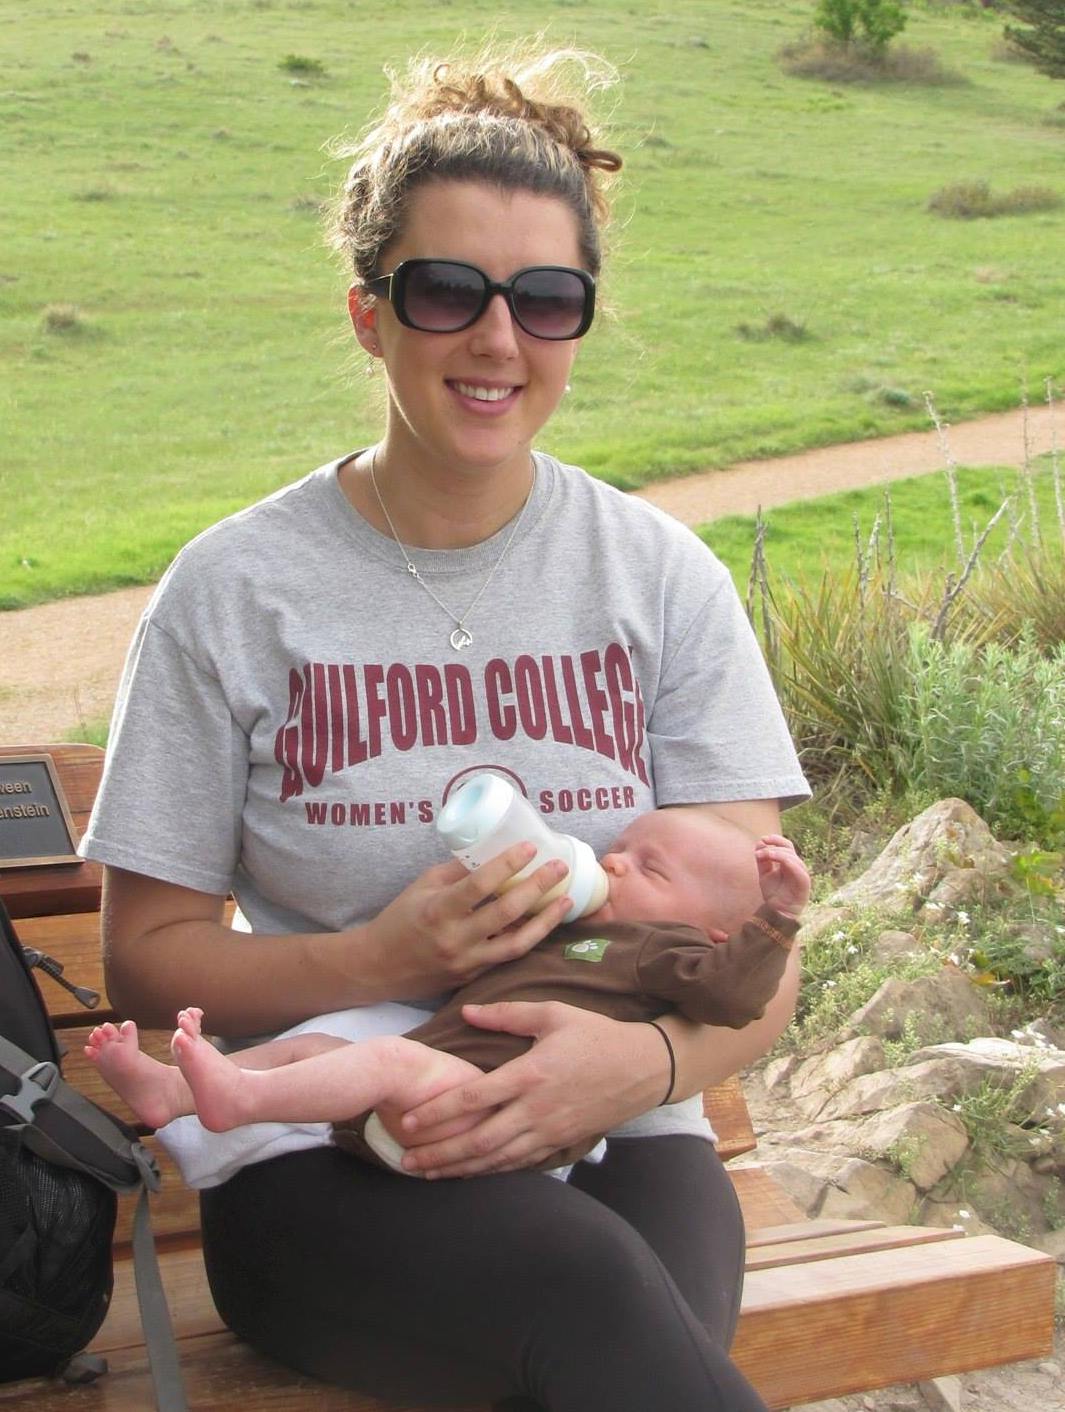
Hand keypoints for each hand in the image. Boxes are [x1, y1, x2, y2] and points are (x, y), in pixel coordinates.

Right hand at [364, 844, 574, 998]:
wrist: (378, 967)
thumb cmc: (400, 919)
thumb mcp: (423, 886)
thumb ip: (457, 871)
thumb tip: (492, 849)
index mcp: (438, 910)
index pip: (480, 884)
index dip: (508, 864)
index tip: (530, 847)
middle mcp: (455, 939)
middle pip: (506, 913)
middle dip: (538, 887)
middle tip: (559, 867)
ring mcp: (467, 962)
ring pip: (517, 944)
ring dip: (546, 921)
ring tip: (567, 900)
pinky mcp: (474, 976)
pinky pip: (508, 956)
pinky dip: (530, 938)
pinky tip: (545, 922)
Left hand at [396, 1002, 669, 1177]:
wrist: (645, 1067)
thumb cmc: (596, 1035)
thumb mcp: (553, 1013)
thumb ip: (506, 1015)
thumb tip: (465, 1011)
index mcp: (530, 1073)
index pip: (474, 1098)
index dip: (438, 1113)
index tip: (409, 1121)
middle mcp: (536, 1108)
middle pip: (478, 1140)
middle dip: (439, 1153)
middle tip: (405, 1161)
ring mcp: (549, 1131)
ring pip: (496, 1159)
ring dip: (459, 1169)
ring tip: (427, 1173)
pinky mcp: (561, 1143)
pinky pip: (519, 1164)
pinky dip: (490, 1172)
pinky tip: (469, 1174)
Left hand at [754, 835, 810, 918]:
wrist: (778, 912)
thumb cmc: (774, 894)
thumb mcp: (764, 874)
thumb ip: (762, 860)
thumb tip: (759, 842)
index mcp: (788, 863)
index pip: (785, 845)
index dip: (775, 839)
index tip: (762, 839)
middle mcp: (796, 866)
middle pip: (789, 848)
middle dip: (774, 845)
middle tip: (760, 849)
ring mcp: (801, 873)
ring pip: (792, 856)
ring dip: (777, 853)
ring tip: (764, 855)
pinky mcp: (804, 881)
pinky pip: (798, 868)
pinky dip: (787, 861)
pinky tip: (777, 859)